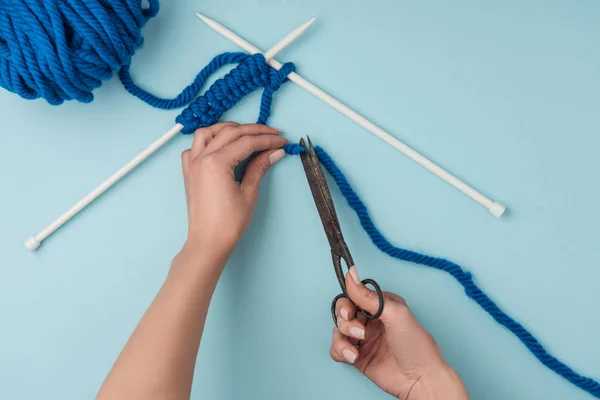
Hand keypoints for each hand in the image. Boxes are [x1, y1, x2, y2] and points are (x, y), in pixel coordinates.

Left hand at [179, 122, 286, 265]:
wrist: (208, 242)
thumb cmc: (228, 222)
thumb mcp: (249, 193)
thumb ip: (259, 167)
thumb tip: (276, 152)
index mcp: (216, 162)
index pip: (247, 142)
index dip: (267, 140)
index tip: (282, 140)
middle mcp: (201, 157)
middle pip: (230, 132)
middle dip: (254, 131)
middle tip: (273, 134)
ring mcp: (192, 163)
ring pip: (208, 132)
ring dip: (228, 129)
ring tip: (247, 133)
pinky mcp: (189, 171)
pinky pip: (195, 147)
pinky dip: (208, 140)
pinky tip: (221, 146)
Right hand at [331, 266, 468, 399]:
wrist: (420, 379)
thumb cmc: (416, 345)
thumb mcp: (395, 313)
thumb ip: (369, 296)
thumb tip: (351, 274)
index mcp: (381, 305)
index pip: (354, 295)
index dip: (348, 301)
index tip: (350, 310)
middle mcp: (371, 320)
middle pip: (343, 312)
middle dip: (344, 320)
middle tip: (357, 329)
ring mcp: (363, 338)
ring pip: (338, 330)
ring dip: (343, 336)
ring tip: (357, 345)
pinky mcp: (358, 356)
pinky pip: (337, 349)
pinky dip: (340, 351)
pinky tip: (353, 356)